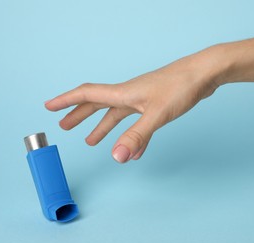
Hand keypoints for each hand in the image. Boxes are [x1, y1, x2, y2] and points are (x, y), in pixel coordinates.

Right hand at [45, 48, 222, 162]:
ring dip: (102, 127)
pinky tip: (133, 149)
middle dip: (80, 116)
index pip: (87, 95)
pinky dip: (131, 136)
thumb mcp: (156, 114)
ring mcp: (142, 99)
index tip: (49, 106)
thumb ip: (136, 136)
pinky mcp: (155, 104)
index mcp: (123, 93)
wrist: (204, 75)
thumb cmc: (181, 87)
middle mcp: (129, 94)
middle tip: (65, 126)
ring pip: (115, 114)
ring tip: (91, 140)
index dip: (66, 101)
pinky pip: (135, 122)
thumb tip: (116, 157)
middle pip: (97, 105)